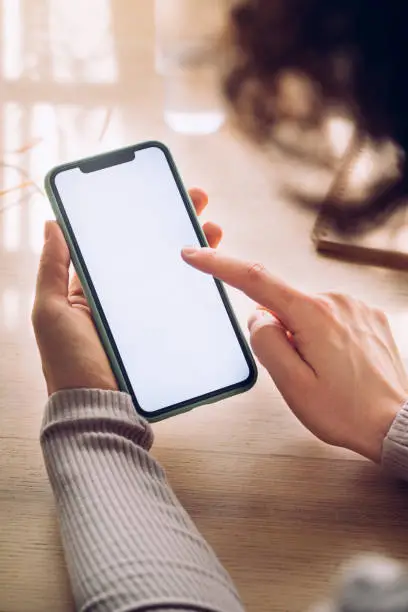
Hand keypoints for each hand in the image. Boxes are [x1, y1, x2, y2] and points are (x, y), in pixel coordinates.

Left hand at [33, 189, 221, 395]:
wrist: (98, 409)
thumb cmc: (68, 362)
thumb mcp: (51, 310)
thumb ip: (52, 267)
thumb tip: (52, 222)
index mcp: (93, 288)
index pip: (120, 243)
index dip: (139, 216)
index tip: (159, 192)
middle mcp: (121, 298)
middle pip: (152, 254)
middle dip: (176, 224)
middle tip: (198, 202)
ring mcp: (146, 315)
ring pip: (173, 275)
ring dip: (195, 250)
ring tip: (215, 229)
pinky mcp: (165, 333)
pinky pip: (183, 305)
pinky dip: (200, 287)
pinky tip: (216, 271)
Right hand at [182, 247, 406, 461]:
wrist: (397, 424)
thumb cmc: (347, 411)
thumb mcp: (293, 385)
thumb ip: (266, 343)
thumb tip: (259, 317)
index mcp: (313, 315)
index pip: (255, 279)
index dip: (220, 264)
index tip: (195, 254)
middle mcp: (336, 301)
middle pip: (282, 304)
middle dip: (278, 331)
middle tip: (299, 370)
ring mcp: (355, 306)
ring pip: (306, 313)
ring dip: (303, 336)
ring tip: (325, 372)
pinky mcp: (368, 315)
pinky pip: (329, 318)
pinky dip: (324, 336)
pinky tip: (339, 364)